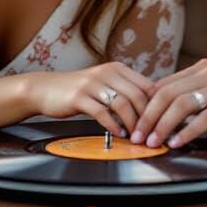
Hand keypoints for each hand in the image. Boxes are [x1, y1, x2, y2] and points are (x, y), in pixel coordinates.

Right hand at [25, 62, 155, 140]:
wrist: (46, 89)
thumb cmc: (78, 90)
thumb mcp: (104, 84)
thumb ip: (125, 91)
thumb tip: (151, 108)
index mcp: (117, 69)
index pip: (146, 86)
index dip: (157, 106)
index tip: (161, 122)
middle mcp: (107, 73)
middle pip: (138, 95)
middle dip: (147, 118)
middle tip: (150, 134)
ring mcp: (92, 84)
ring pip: (122, 104)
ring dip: (132, 124)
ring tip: (135, 137)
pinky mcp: (79, 97)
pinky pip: (102, 113)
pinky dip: (113, 126)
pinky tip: (117, 134)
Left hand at [130, 60, 206, 148]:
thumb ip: (200, 93)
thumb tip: (170, 111)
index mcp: (205, 68)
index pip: (165, 84)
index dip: (145, 105)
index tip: (134, 124)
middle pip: (168, 93)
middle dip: (147, 116)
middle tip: (136, 136)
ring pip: (182, 104)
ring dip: (162, 125)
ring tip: (152, 142)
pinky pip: (205, 117)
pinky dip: (187, 132)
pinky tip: (178, 142)